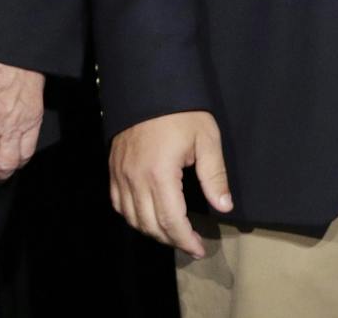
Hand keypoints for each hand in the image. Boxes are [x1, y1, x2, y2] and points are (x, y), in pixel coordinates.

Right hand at [110, 110, 231, 257]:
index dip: (185, 239)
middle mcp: (135, 179)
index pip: (171, 220)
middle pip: (149, 225)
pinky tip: (148, 218)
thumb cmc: (182, 112)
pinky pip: (119, 204)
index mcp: (159, 174)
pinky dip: (133, 217)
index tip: (199, 249)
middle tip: (190, 245)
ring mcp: (120, 176)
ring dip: (152, 231)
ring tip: (173, 234)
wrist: (150, 88)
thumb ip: (214, 176)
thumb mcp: (207, 140)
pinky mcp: (114, 170)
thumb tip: (224, 206)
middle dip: (171, 240)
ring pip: (132, 218)